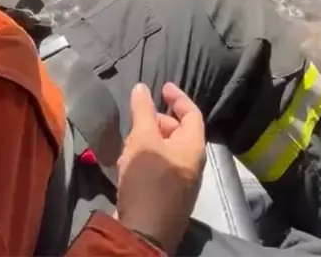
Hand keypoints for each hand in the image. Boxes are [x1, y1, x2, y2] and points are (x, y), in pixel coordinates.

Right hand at [115, 82, 205, 253]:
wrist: (143, 233)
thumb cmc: (148, 180)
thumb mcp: (143, 140)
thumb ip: (142, 112)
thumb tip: (141, 88)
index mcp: (194, 146)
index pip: (192, 113)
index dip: (177, 97)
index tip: (162, 87)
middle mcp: (193, 163)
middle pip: (179, 132)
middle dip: (158, 121)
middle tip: (137, 119)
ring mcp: (182, 183)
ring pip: (166, 152)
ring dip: (148, 142)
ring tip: (128, 142)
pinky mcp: (167, 198)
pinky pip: (159, 170)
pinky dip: (146, 161)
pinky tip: (126, 165)